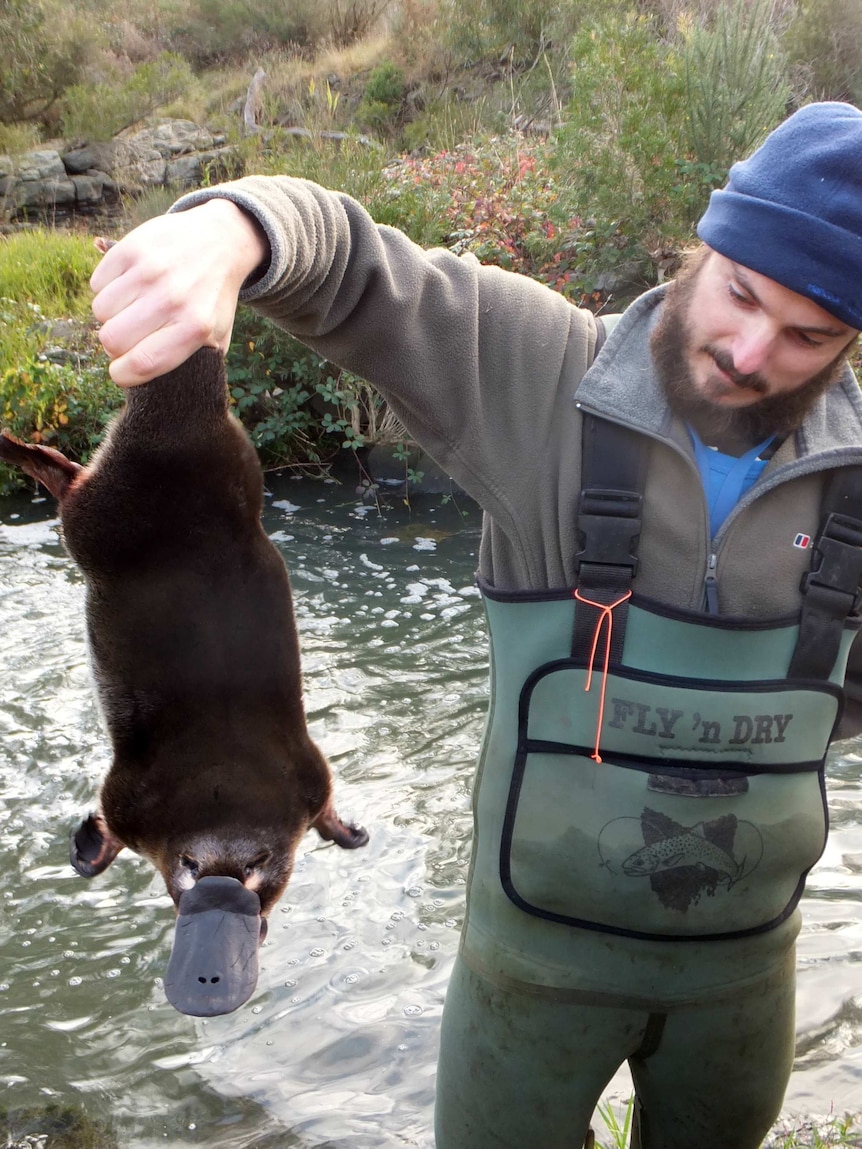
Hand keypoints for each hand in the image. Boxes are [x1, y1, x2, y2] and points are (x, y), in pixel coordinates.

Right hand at [91, 198, 268, 385]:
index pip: (142, 364)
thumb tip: (153, 385)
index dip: (122, 374)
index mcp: (196, 327)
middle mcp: (172, 299)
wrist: (219, 241)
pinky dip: (107, 288)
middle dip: (114, 345)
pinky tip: (129, 285)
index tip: (121, 371)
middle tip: (129, 336)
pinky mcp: (131, 248)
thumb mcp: (216, 335)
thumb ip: (191, 364)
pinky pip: (97, 283)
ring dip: (110, 316)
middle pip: (112, 340)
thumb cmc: (212, 298)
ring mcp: (150, 271)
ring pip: (100, 312)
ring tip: (132, 308)